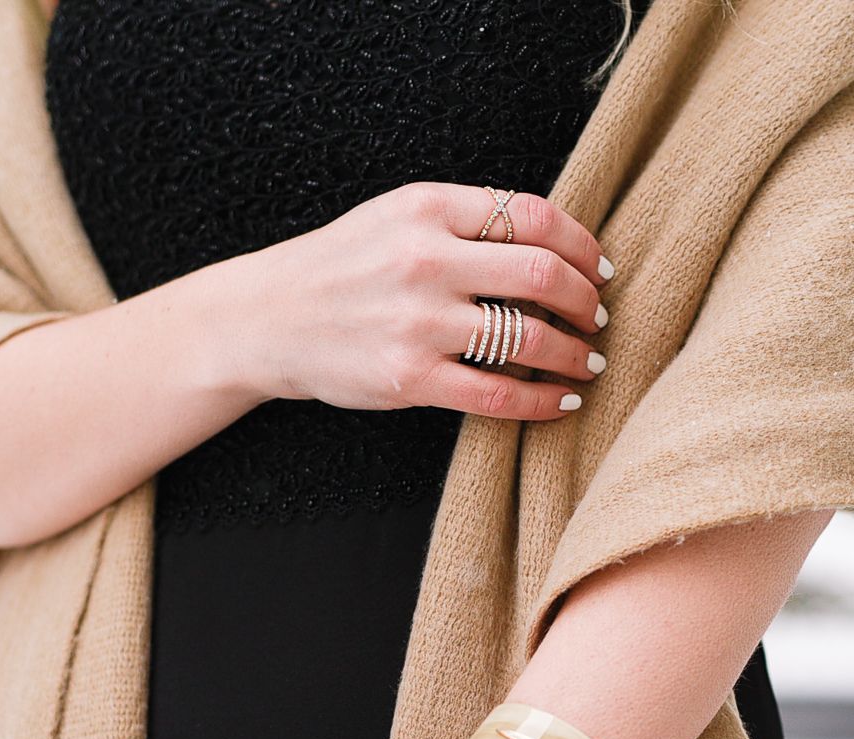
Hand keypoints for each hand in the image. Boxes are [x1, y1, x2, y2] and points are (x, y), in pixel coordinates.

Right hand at [227, 182, 611, 420]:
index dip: (582, 243)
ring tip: (587, 362)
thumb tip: (547, 244)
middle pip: (542, 274)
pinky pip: (495, 393)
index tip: (598, 267)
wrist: (266, 320)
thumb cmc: (335, 269)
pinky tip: (559, 402)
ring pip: (528, 338)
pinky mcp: (408, 378)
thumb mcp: (391, 218)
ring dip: (573, 353)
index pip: (533, 215)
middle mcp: (424, 260)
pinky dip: (540, 402)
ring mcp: (416, 322)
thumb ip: (461, 221)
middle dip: (586, 300)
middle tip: (599, 317)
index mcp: (426, 208)